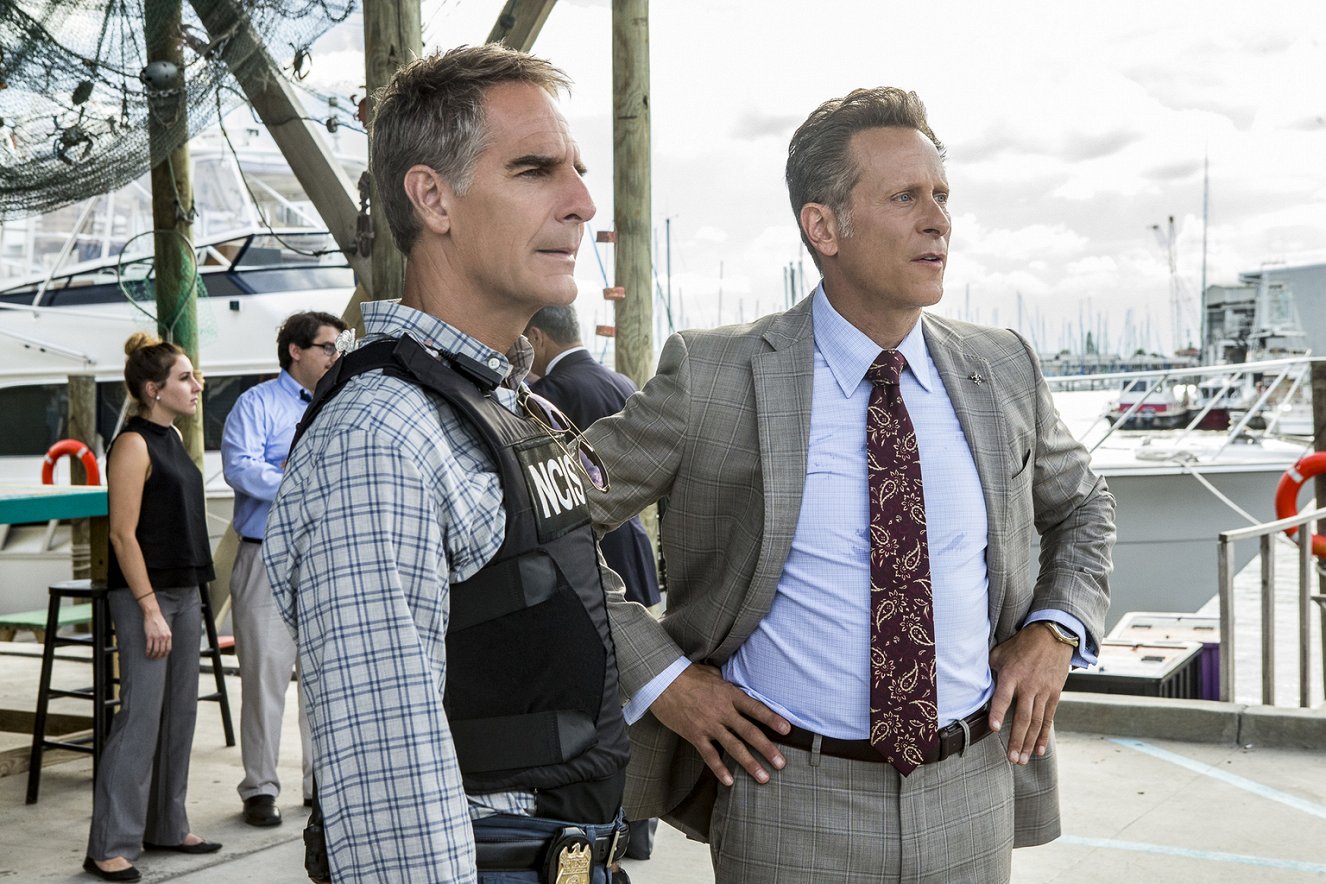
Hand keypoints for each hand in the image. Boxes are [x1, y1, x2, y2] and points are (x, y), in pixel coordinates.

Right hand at [143, 609, 172, 658]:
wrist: (153, 615)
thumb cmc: (160, 621)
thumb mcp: (167, 629)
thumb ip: (167, 636)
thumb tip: (166, 645)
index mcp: (169, 636)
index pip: (168, 649)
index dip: (165, 654)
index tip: (162, 656)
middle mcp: (164, 637)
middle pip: (162, 651)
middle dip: (158, 656)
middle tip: (155, 658)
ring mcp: (156, 637)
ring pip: (155, 651)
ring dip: (153, 655)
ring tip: (150, 656)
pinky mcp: (149, 636)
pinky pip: (149, 647)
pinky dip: (148, 652)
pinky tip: (146, 653)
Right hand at [649, 664, 788, 786]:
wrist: (662, 681)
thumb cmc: (687, 674)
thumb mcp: (712, 673)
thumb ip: (726, 683)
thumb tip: (735, 686)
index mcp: (729, 694)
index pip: (756, 708)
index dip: (772, 719)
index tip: (787, 730)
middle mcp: (722, 711)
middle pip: (750, 732)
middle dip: (768, 749)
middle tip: (782, 764)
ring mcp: (709, 725)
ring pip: (734, 747)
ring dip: (750, 763)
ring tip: (764, 777)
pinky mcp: (695, 735)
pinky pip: (710, 755)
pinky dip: (720, 769)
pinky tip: (729, 781)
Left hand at [987, 623, 1072, 764]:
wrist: (1053, 636)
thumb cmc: (1022, 644)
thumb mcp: (1000, 651)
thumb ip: (990, 668)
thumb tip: (975, 680)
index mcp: (1011, 675)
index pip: (1003, 697)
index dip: (997, 713)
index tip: (993, 728)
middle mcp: (1028, 686)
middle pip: (1023, 717)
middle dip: (1017, 739)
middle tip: (1012, 758)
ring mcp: (1043, 691)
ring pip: (1036, 722)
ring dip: (1029, 743)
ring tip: (1023, 760)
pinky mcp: (1054, 694)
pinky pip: (1048, 718)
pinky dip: (1043, 735)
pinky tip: (1039, 750)